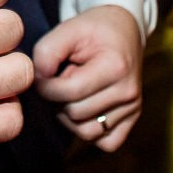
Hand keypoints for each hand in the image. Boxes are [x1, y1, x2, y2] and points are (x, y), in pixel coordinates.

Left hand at [33, 4, 143, 151]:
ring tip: (72, 93)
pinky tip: (84, 108)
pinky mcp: (133, 119)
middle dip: (58, 99)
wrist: (122, 30)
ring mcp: (133, 108)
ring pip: (87, 133)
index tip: (43, 74)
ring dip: (70, 117)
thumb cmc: (93, 30)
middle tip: (61, 79)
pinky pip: (106, 143)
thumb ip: (46, 52)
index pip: (69, 92)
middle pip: (76, 114)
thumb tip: (38, 80)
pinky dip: (89, 130)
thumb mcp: (67, 29)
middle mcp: (128, 92)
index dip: (46, 86)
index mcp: (115, 67)